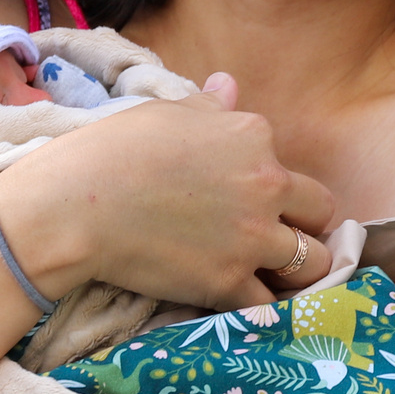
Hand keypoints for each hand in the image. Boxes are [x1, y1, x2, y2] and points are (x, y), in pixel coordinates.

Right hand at [0, 92, 333, 310]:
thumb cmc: (112, 149)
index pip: (291, 167)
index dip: (274, 188)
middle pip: (320, 213)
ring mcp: (252, 236)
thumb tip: (228, 85)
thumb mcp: (167, 112)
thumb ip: (209, 108)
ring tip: (270, 276)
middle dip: (304, 227)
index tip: (250, 203)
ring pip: (312, 263)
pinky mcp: (229, 281)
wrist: (74, 206)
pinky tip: (246, 302)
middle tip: (277, 239)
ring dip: (297, 270)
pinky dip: (263, 308)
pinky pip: (271, 305)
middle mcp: (266, 183)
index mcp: (253, 136)